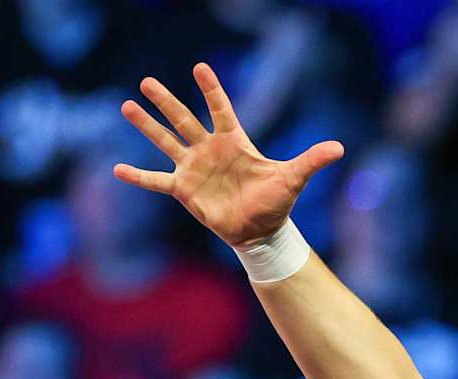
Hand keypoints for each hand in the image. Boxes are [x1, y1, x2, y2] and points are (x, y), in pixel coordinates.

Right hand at [113, 62, 343, 246]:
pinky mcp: (184, 190)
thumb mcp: (294, 178)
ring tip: (126, 106)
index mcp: (234, 141)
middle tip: (146, 81)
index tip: (200, 68)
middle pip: (184, 119)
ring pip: (166, 142)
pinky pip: (157, 181)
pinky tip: (118, 169)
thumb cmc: (276, 202)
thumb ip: (312, 161)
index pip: (221, 109)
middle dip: (166, 101)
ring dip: (147, 126)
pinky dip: (138, 176)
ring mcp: (194, 168)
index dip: (211, 90)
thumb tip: (339, 148)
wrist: (261, 231)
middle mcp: (210, 150)